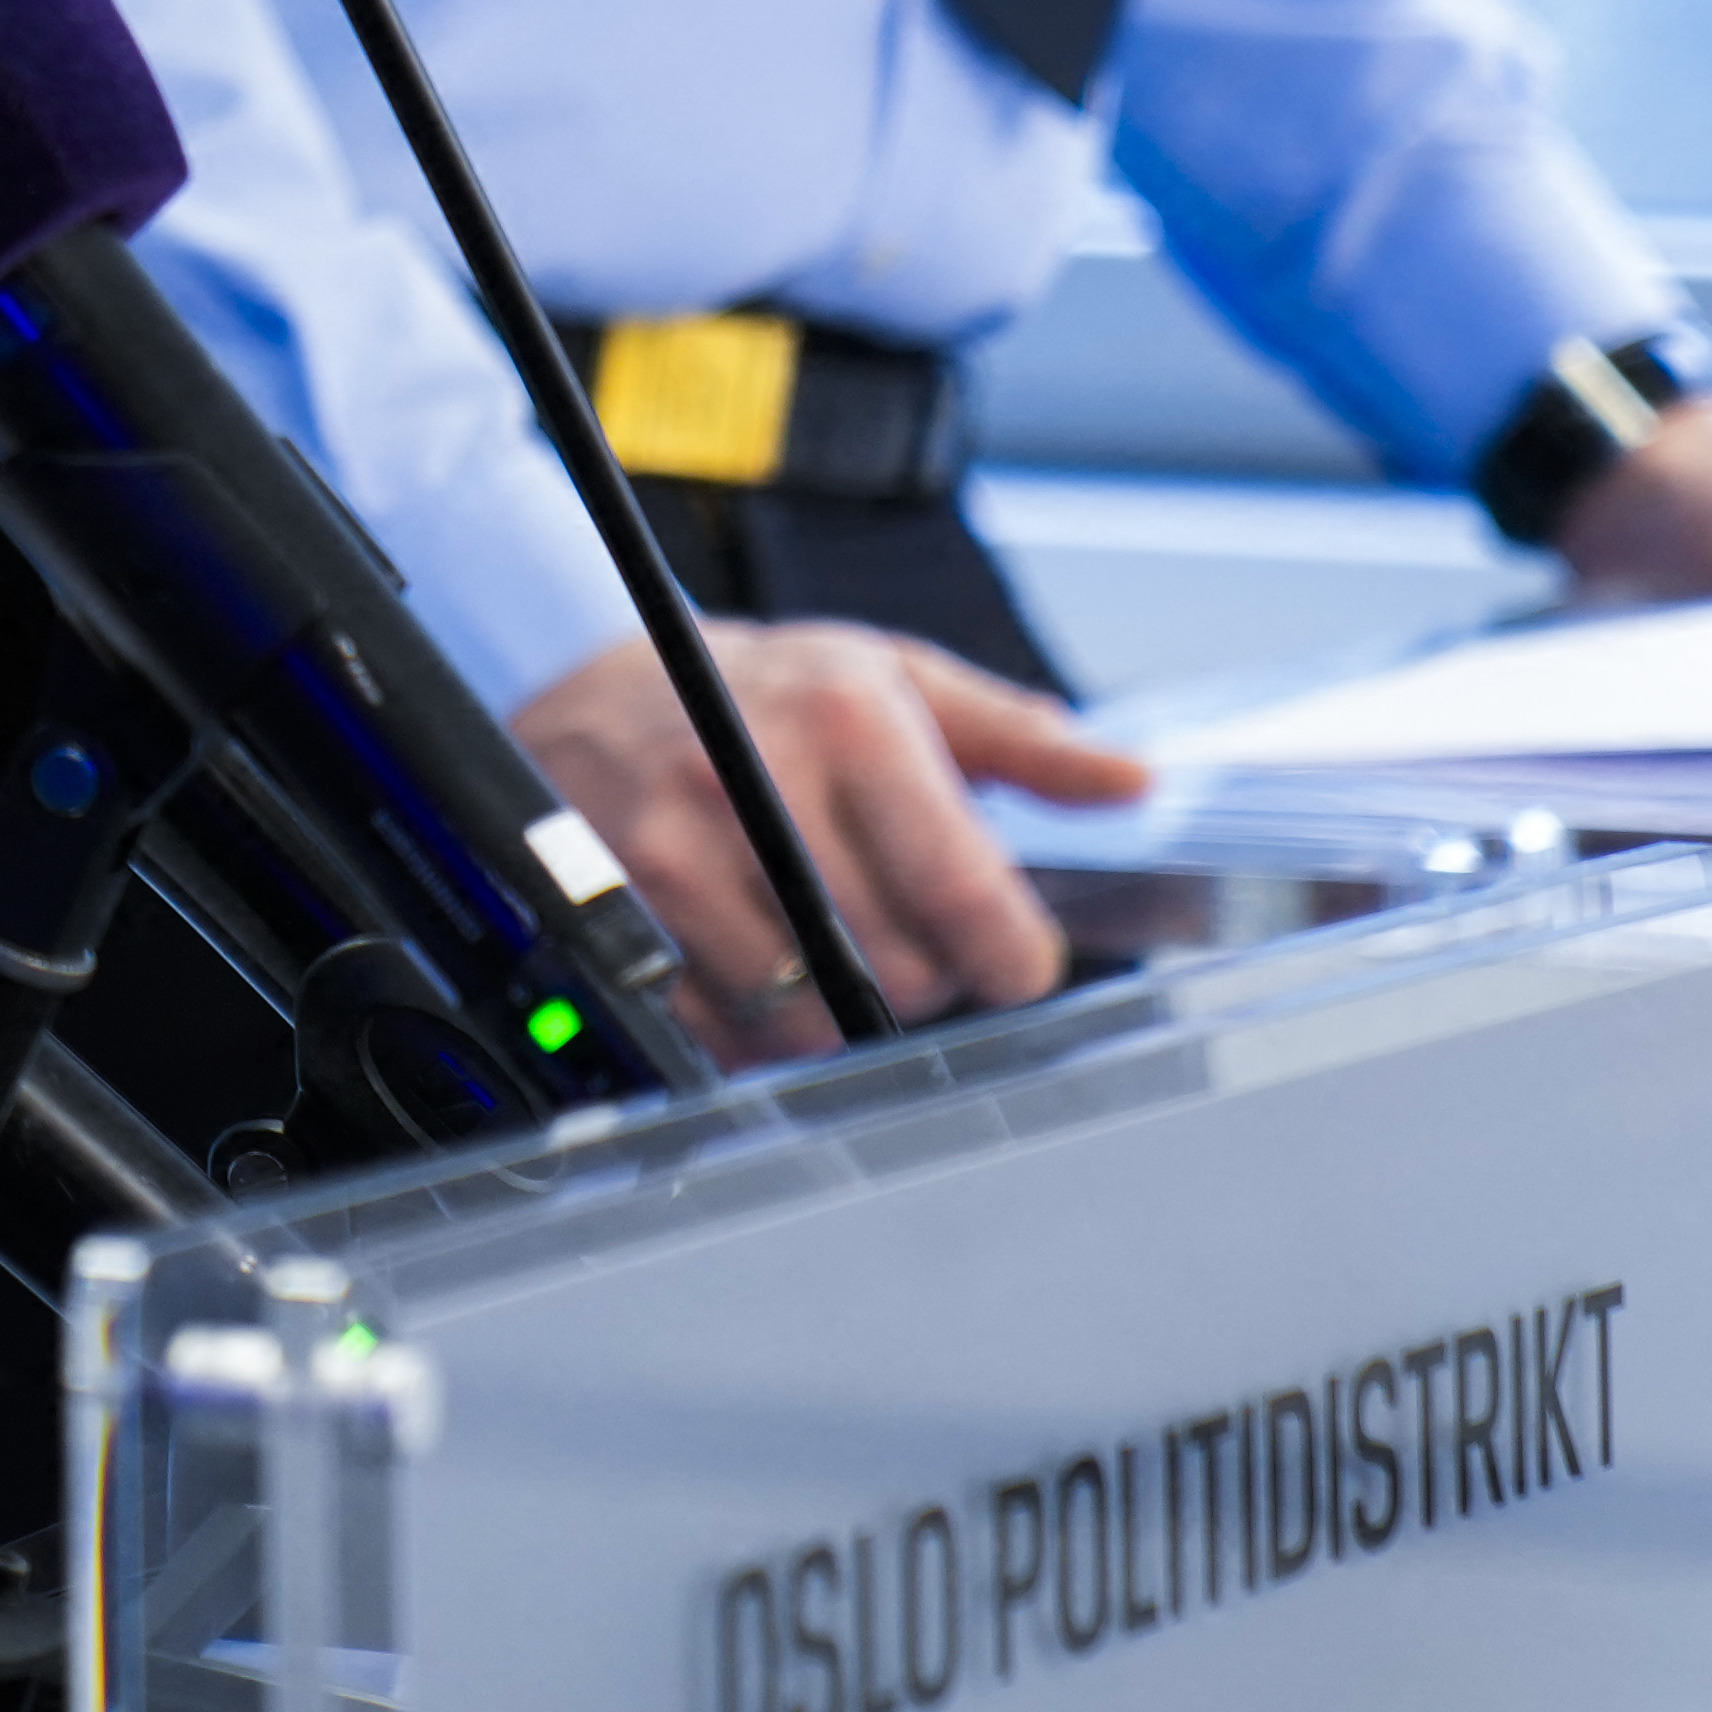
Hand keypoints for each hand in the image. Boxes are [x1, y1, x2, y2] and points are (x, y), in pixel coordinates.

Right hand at [514, 617, 1145, 1052]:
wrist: (582, 686)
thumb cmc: (758, 689)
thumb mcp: (891, 678)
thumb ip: (1019, 741)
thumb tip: (1130, 783)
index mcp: (844, 721)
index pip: (961, 886)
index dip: (1011, 953)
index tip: (1017, 962)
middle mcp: (752, 786)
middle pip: (898, 969)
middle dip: (925, 971)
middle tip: (901, 926)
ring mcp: (674, 858)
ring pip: (813, 1017)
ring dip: (839, 1004)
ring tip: (823, 937)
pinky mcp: (618, 918)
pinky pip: (728, 1033)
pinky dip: (758, 1024)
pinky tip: (757, 958)